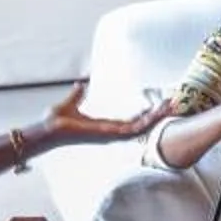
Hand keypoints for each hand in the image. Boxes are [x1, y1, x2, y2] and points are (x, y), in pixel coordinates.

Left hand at [40, 82, 163, 149]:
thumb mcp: (71, 102)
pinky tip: (157, 113)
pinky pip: (133, 130)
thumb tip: (80, 84)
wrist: (46, 130)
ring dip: (157, 117)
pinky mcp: (108, 135)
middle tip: (174, 103)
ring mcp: (111, 136)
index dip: (147, 113)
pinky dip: (146, 122)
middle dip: (158, 115)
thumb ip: (78, 94)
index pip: (132, 121)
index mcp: (105, 127)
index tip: (160, 104)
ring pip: (142, 128)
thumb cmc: (55, 121)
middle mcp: (111, 133)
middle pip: (142, 125)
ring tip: (171, 106)